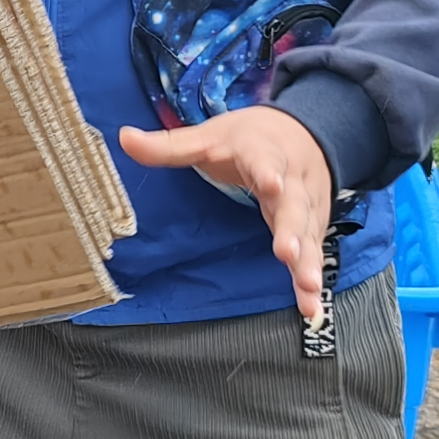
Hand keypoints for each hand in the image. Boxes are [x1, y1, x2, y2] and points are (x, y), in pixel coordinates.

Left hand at [117, 106, 340, 322]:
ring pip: (309, 233)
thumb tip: (124, 138)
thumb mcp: (208, 137)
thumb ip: (169, 145)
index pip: (263, 160)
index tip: (271, 184)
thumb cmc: (247, 139)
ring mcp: (305, 205)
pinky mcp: (312, 227)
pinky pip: (314, 253)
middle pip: (292, 204)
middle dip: (291, 229)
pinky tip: (311, 307)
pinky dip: (312, 281)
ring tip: (307, 286)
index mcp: (261, 152)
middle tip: (287, 252)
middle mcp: (290, 180)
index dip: (266, 172)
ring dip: (308, 261)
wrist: (302, 131)